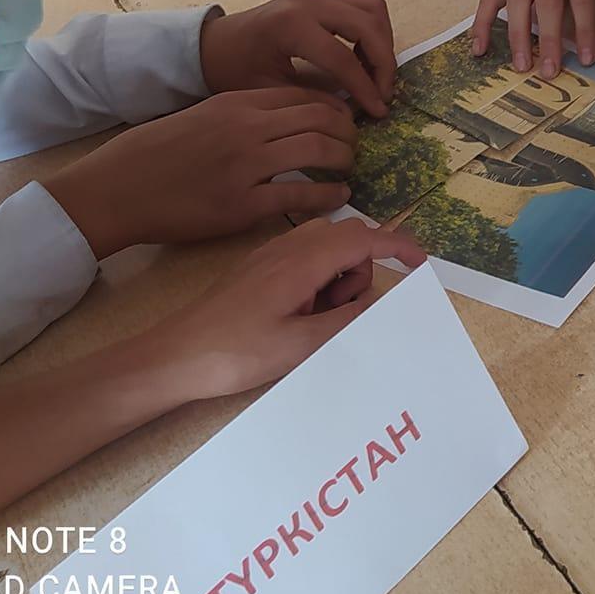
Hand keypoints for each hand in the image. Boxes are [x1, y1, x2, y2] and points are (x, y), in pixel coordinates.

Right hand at [46, 87, 362, 259]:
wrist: (116, 188)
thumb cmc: (156, 153)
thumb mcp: (203, 115)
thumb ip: (244, 113)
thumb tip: (289, 117)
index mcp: (237, 102)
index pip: (305, 93)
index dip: (335, 105)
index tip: (346, 118)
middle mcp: (247, 128)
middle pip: (320, 117)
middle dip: (348, 130)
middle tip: (356, 143)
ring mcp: (246, 166)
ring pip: (318, 150)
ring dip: (345, 158)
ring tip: (350, 167)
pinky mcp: (242, 205)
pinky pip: (301, 197)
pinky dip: (330, 196)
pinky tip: (340, 197)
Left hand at [142, 218, 424, 401]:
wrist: (174, 357)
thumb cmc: (236, 352)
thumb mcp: (302, 346)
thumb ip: (349, 321)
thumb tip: (379, 302)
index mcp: (303, 259)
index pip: (364, 237)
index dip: (398, 246)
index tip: (420, 266)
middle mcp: (289, 246)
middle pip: (348, 241)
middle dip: (358, 275)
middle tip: (336, 316)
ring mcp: (270, 255)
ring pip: (326, 250)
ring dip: (336, 281)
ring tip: (312, 321)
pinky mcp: (258, 269)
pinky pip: (304, 261)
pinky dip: (315, 283)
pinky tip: (295, 316)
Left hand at [200, 0, 397, 116]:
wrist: (212, 45)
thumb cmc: (234, 70)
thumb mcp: (270, 92)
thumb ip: (313, 98)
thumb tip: (354, 111)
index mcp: (290, 26)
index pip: (343, 57)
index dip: (366, 87)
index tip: (379, 111)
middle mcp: (308, 2)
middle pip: (368, 26)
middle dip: (383, 63)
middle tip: (384, 94)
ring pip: (372, 9)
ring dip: (382, 43)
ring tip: (377, 76)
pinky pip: (362, 6)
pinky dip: (373, 31)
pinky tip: (364, 59)